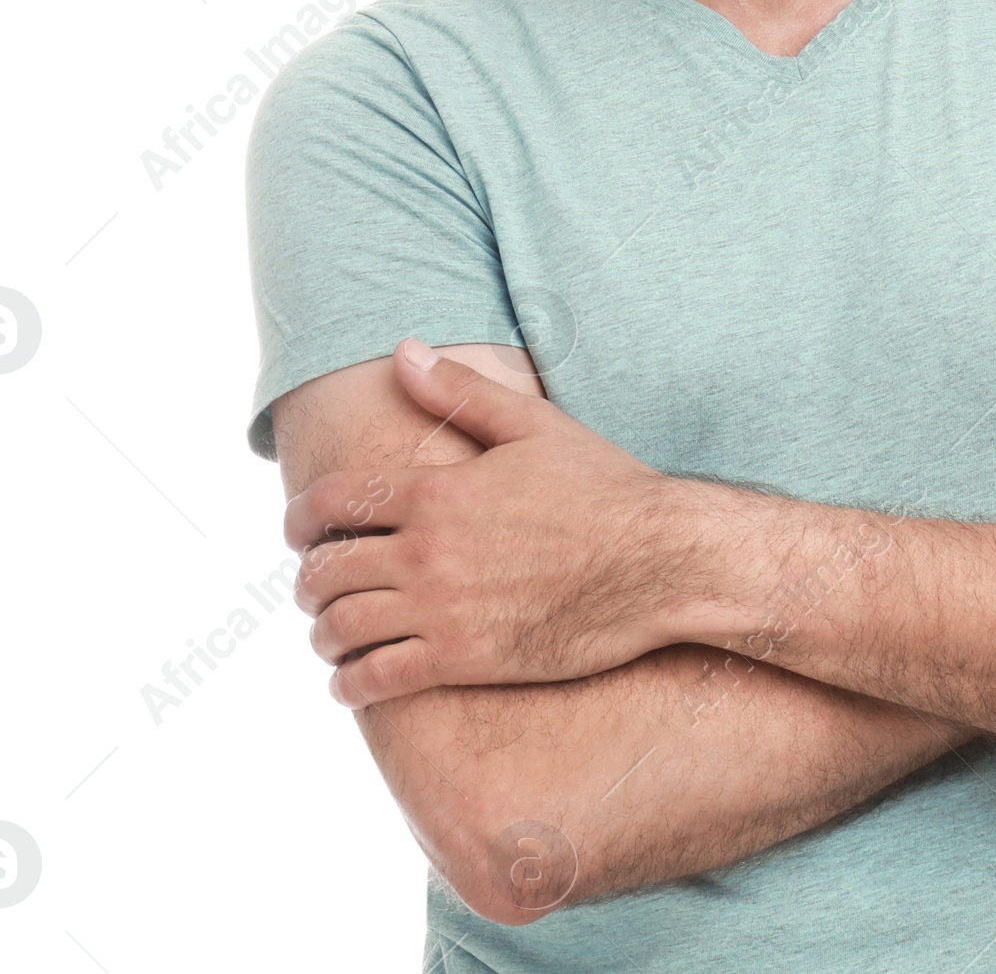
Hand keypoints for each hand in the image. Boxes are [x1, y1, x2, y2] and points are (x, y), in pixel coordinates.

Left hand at [284, 340, 685, 707]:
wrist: (657, 560)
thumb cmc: (603, 488)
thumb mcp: (532, 424)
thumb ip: (460, 391)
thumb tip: (404, 352)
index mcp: (436, 491)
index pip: (331, 504)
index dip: (299, 518)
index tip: (298, 530)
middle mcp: (427, 551)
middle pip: (325, 570)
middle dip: (308, 579)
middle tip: (315, 584)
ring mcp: (444, 609)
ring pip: (342, 628)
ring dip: (322, 632)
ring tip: (330, 633)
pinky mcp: (466, 659)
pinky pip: (380, 680)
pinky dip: (350, 684)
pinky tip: (351, 681)